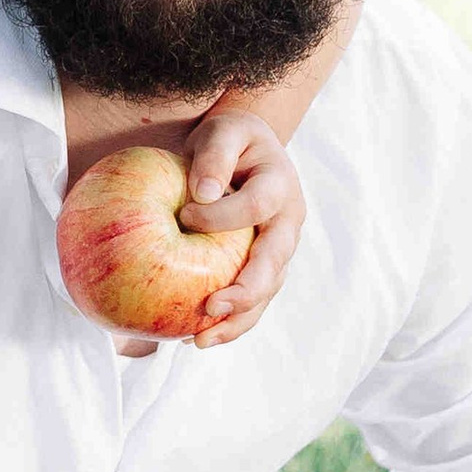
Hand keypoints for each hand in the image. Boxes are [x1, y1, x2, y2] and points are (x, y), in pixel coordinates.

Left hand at [175, 93, 304, 348]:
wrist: (244, 153)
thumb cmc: (229, 141)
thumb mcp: (224, 131)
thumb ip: (215, 154)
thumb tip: (203, 193)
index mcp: (280, 188)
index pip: (258, 206)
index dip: (224, 215)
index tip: (185, 216)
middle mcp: (286, 225)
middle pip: (274, 265)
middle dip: (246, 292)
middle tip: (211, 309)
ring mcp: (277, 252)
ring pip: (265, 292)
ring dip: (237, 320)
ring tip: (200, 340)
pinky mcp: (261, 270)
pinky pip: (250, 302)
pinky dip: (228, 323)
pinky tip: (194, 337)